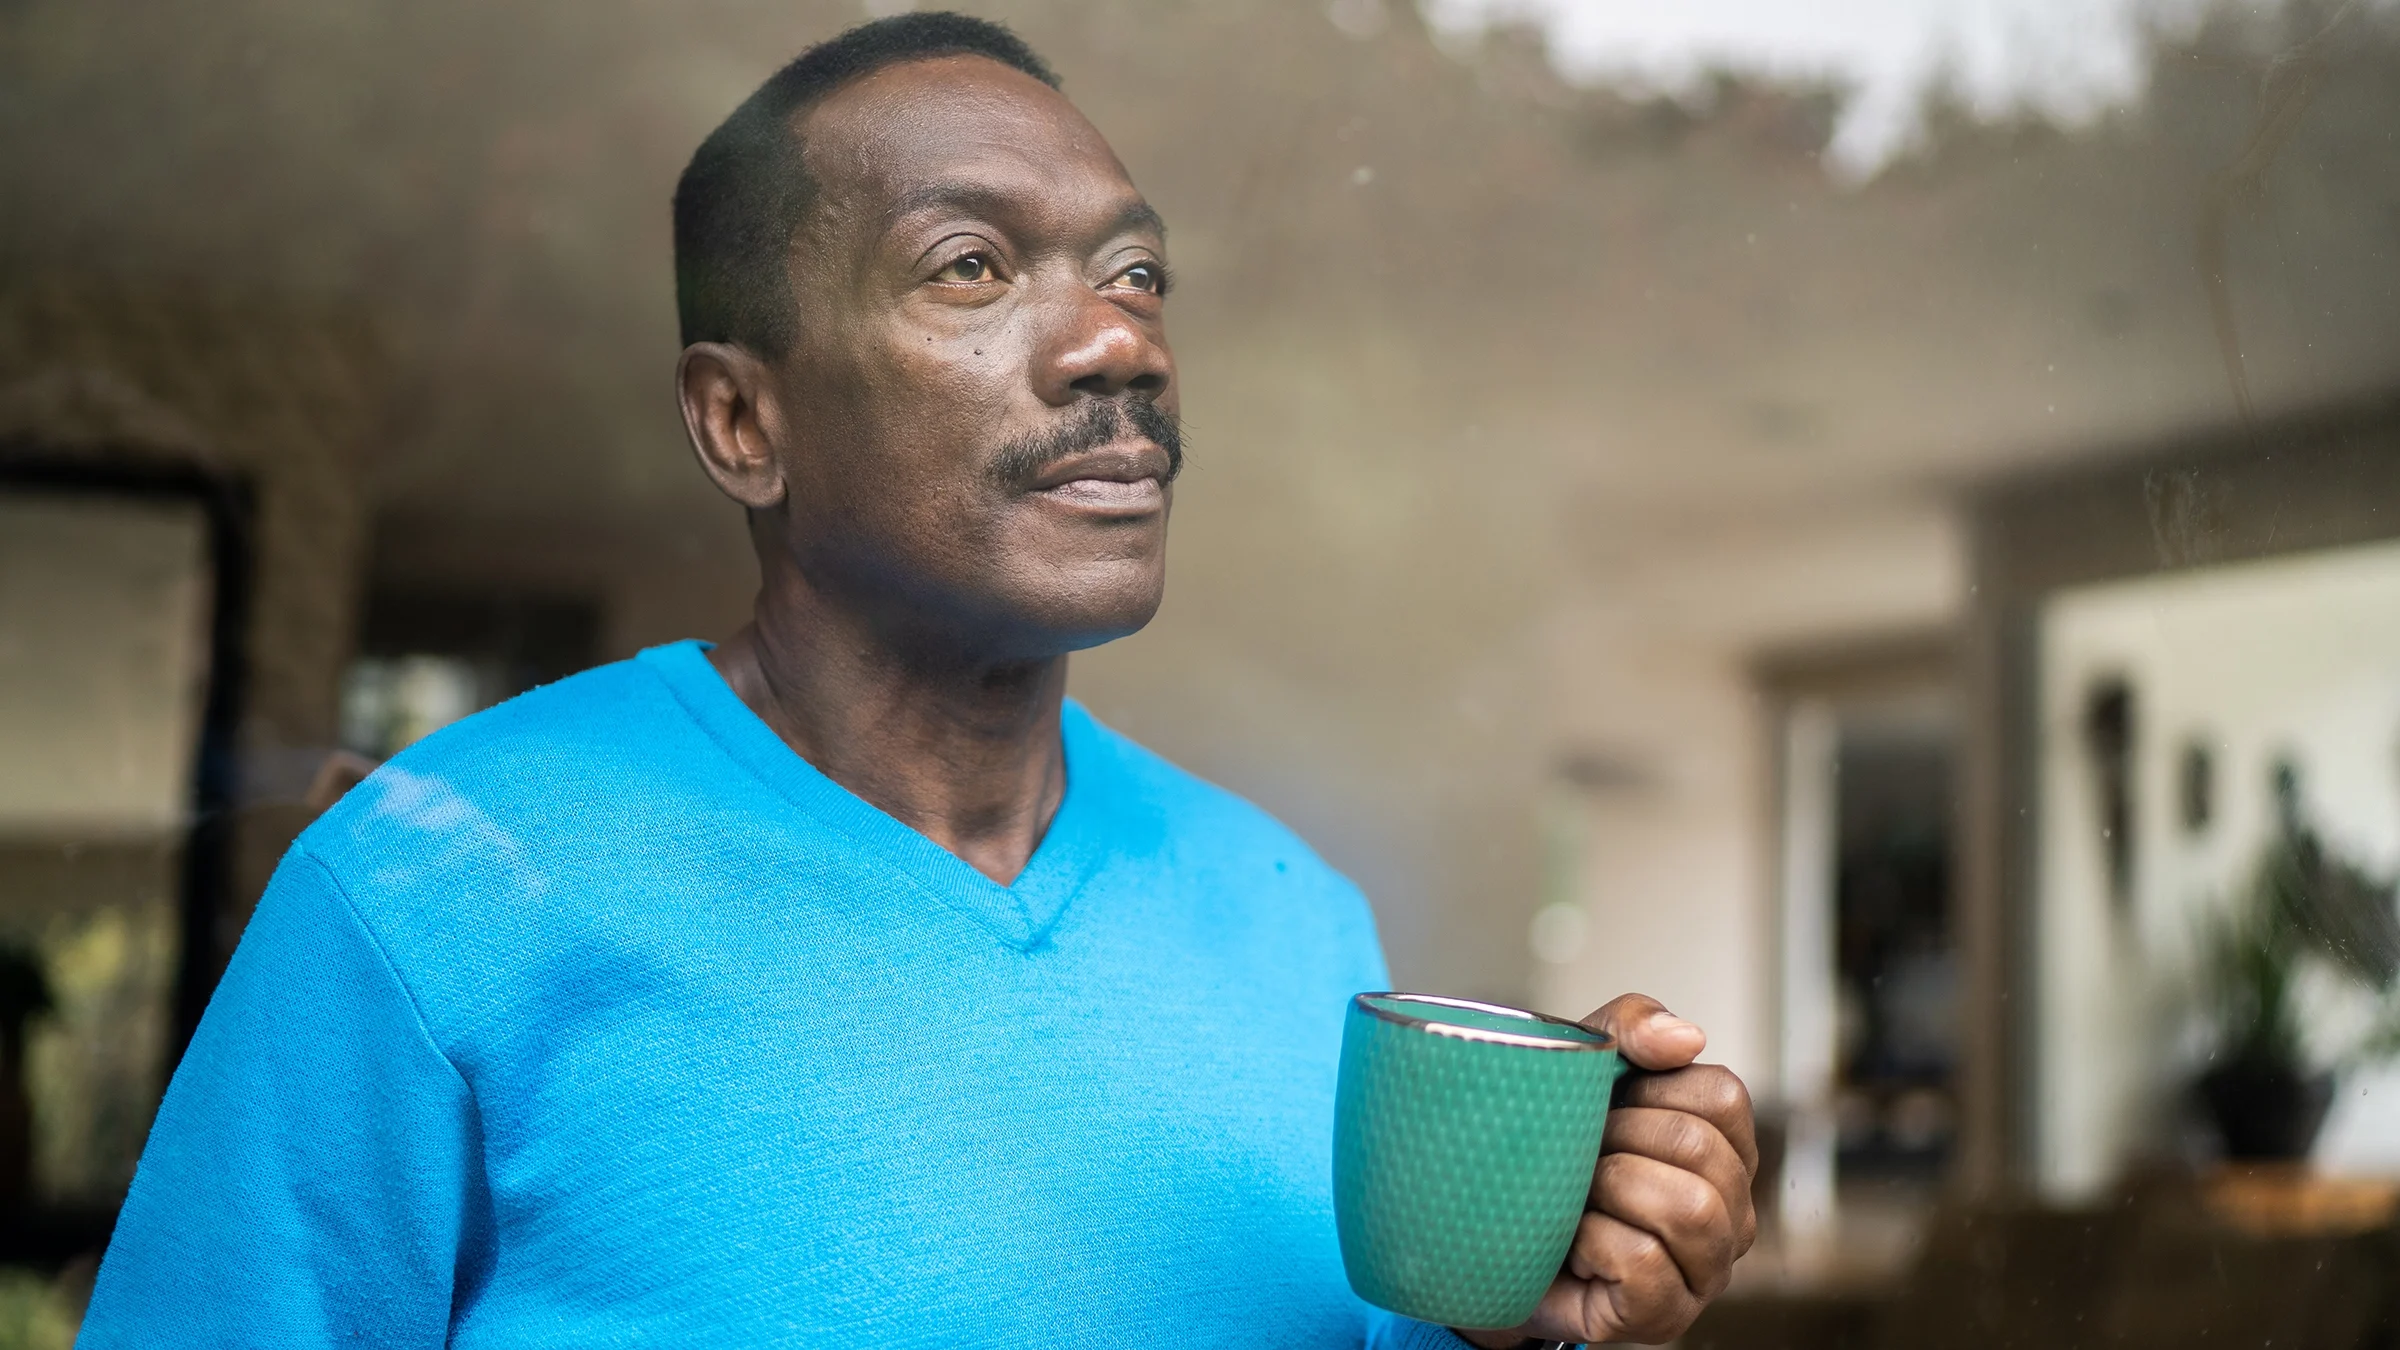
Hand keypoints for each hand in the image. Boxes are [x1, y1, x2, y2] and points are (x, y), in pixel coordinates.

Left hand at [1453, 994, 1757, 1347]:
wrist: (1482, 1237)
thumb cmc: (1546, 1152)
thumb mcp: (1578, 1071)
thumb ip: (1630, 1028)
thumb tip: (1689, 1037)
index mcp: (1724, 1148)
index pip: (1724, 1096)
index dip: (1650, 1090)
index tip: (1605, 1107)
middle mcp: (1733, 1211)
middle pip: (1700, 1149)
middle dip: (1618, 1139)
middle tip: (1580, 1156)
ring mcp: (1707, 1270)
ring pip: (1689, 1209)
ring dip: (1609, 1189)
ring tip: (1577, 1198)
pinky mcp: (1666, 1315)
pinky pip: (1642, 1262)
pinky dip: (1592, 1242)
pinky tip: (1574, 1245)